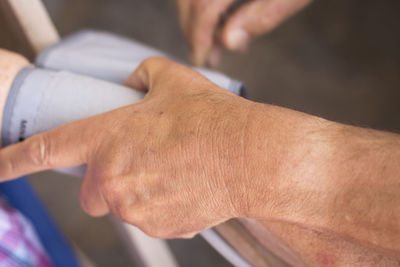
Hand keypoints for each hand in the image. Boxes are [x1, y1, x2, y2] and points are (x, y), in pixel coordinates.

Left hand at [0, 57, 266, 237]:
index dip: (14, 161)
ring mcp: (135, 209)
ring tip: (176, 170)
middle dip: (109, 179)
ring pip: (124, 205)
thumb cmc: (211, 118)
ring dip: (141, 190)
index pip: (47, 150)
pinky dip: (162, 204)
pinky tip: (187, 185)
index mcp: (108, 138)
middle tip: (143, 162)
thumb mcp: (172, 80)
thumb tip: (132, 84)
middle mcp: (113, 179)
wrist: (249, 157)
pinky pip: (149, 217)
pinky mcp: (159, 228)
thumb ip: (141, 76)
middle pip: (93, 190)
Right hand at [177, 0, 311, 65]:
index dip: (199, 36)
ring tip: (217, 38)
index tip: (202, 60)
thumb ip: (261, 18)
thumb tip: (229, 42)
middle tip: (207, 54)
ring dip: (198, 16)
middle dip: (194, 29)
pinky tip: (223, 15)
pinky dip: (205, 2)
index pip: (203, 6)